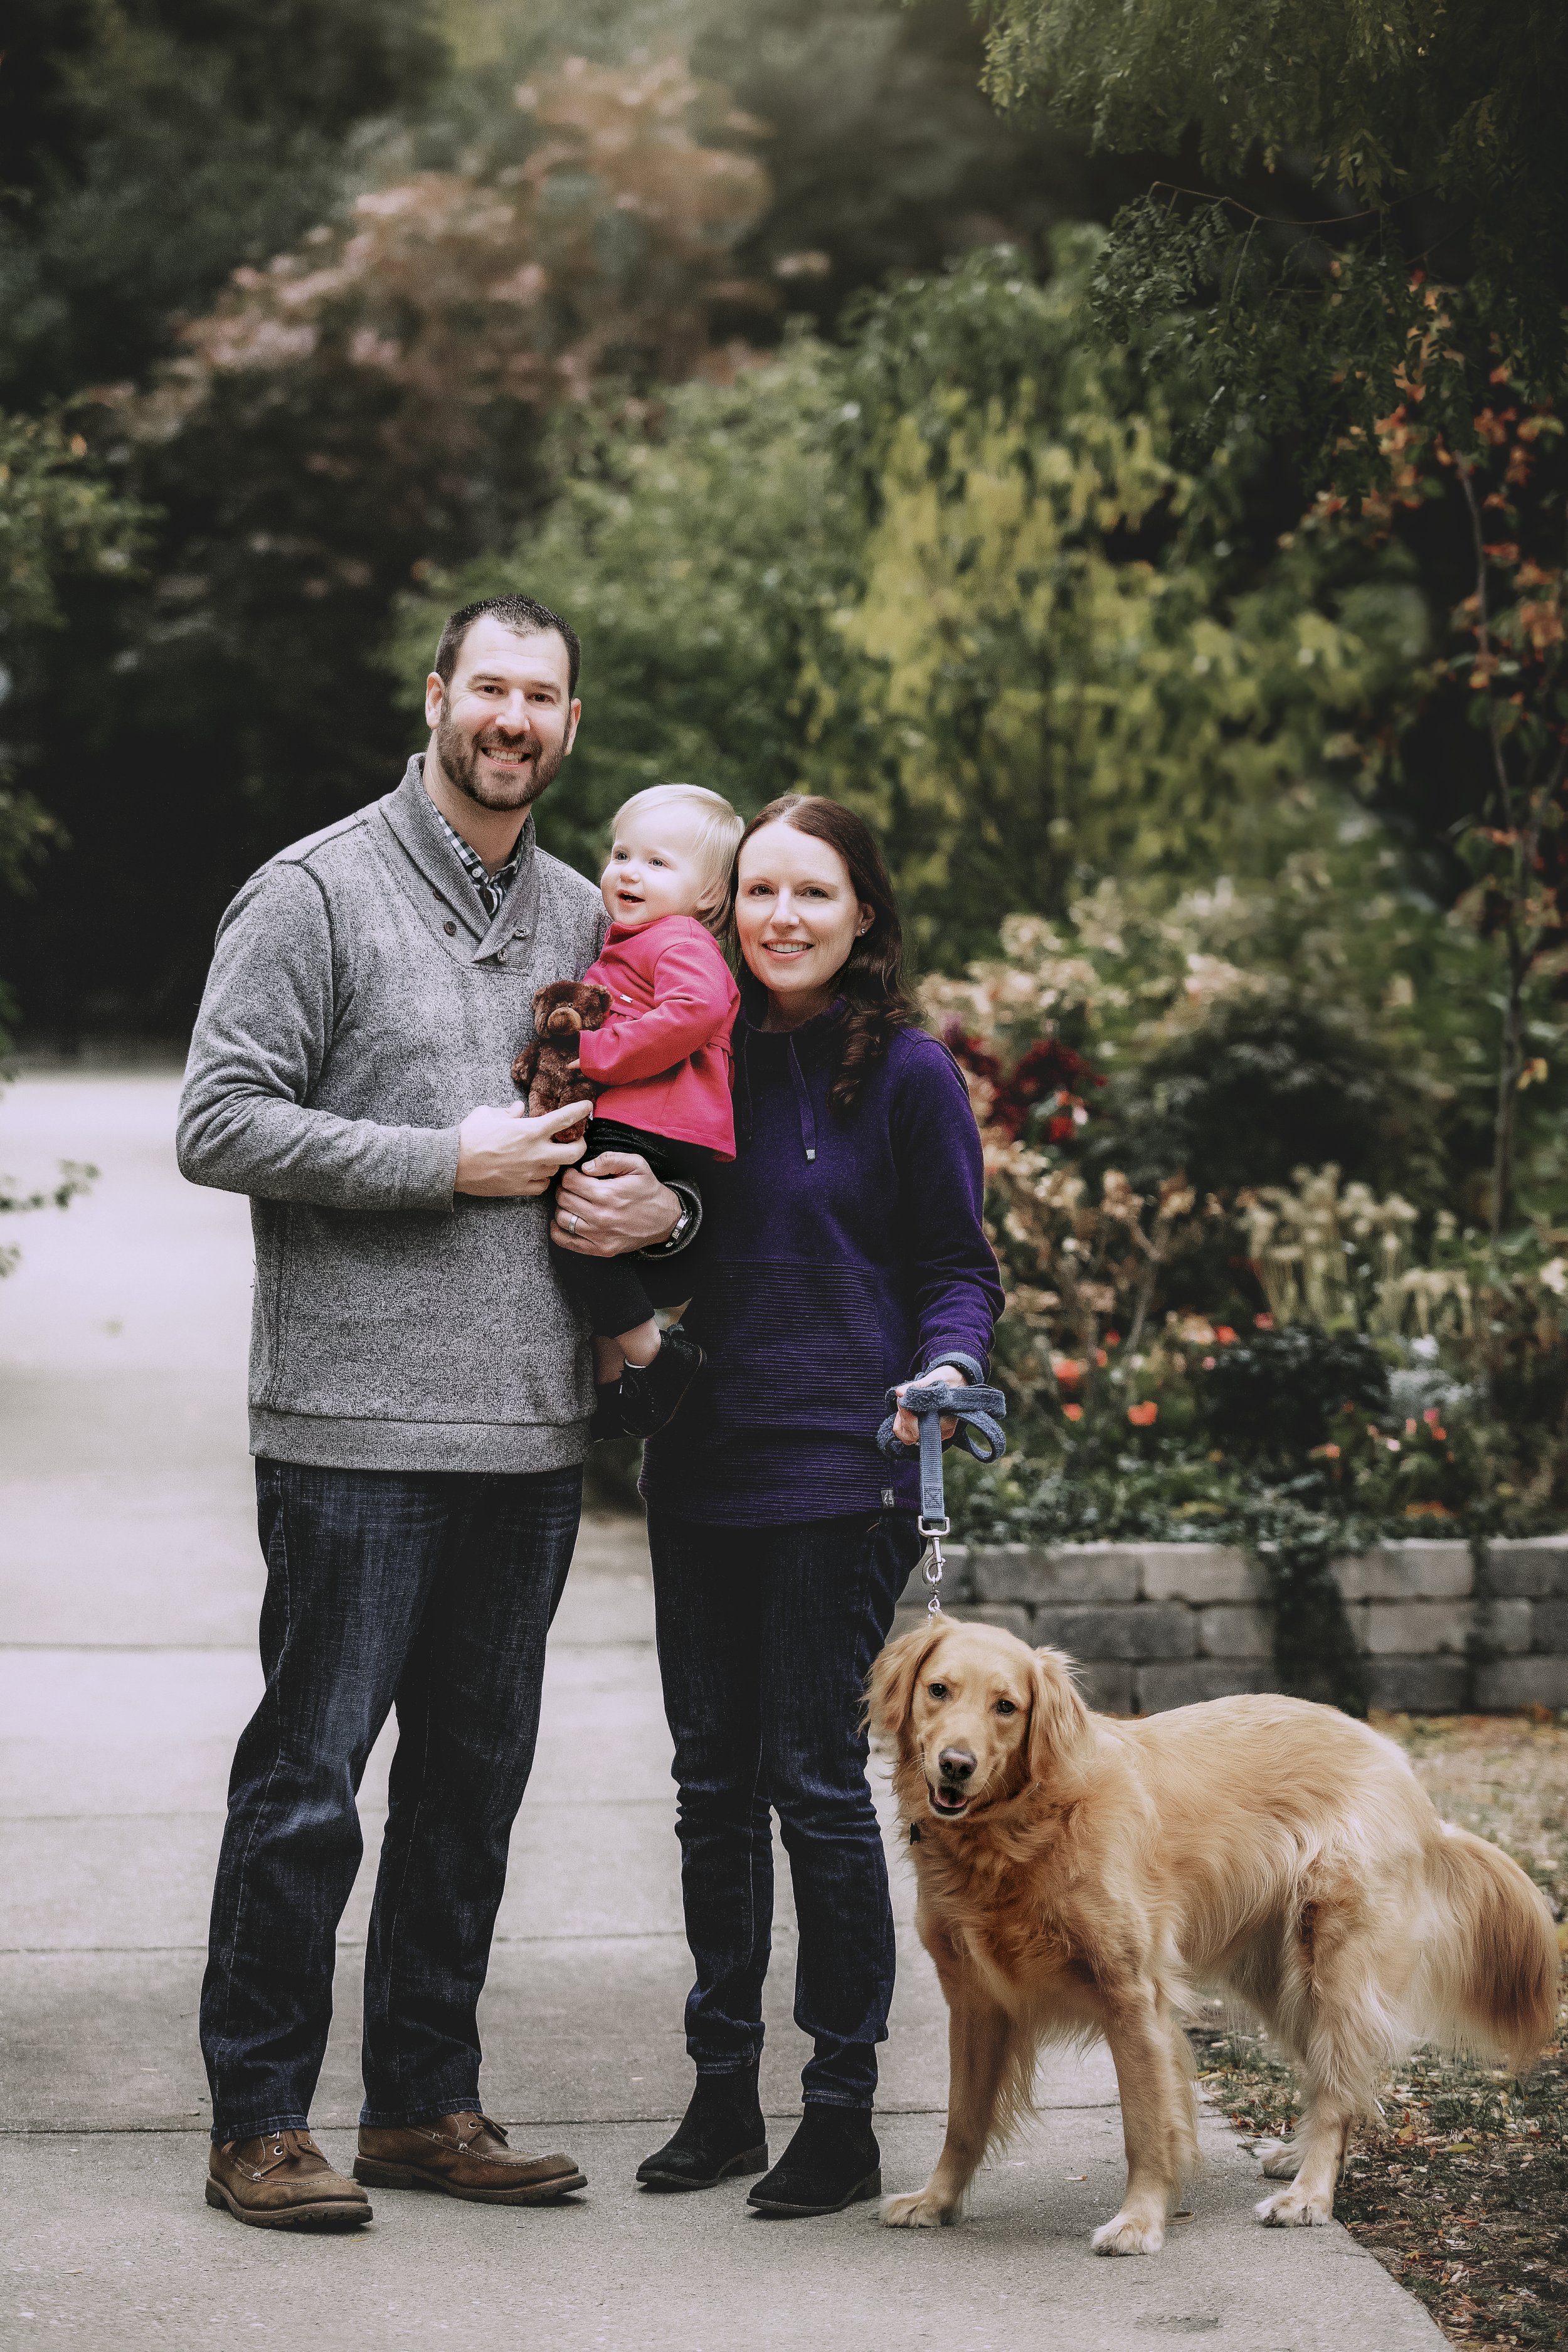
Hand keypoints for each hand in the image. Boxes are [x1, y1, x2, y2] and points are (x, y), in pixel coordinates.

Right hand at [454, 1100, 590, 1197]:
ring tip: (549, 1155)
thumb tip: (517, 1108)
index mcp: (529, 1130)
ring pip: (557, 1169)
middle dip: (580, 1145)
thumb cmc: (468, 1135)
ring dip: (556, 1161)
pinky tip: (537, 1172)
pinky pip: (543, 1185)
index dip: (580, 1110)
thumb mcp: (487, 1113)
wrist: (451, 1164)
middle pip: (575, 1152)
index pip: (565, 1118)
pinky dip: (543, 1179)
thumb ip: (508, 1111)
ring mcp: (529, 1172)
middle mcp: (535, 1152)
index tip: (587, 1106)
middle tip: (576, 1141)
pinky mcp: (520, 1188)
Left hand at [553, 1151, 681, 1256]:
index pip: (569, 1181)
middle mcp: (600, 1216)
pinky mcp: (600, 1249)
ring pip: (562, 1219)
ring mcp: (599, 1236)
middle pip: (563, 1199)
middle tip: (574, 1187)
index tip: (575, 1175)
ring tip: (573, 1203)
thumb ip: (609, 1159)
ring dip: (563, 1208)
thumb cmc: (649, 1191)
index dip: (569, 1174)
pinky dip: (558, 1230)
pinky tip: (566, 1221)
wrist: (666, 1220)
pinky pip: (566, 1241)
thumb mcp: (637, 1165)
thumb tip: (585, 1167)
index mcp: (607, 1194)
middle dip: (565, 1189)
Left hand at [892, 1364, 966, 1448]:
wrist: (957, 1381)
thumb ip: (918, 1385)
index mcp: (948, 1422)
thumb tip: (899, 1392)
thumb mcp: (936, 1378)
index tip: (903, 1398)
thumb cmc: (949, 1379)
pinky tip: (905, 1410)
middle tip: (903, 1398)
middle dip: (904, 1415)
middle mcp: (942, 1433)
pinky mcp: (926, 1433)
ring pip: (908, 1437)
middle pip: (913, 1434)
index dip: (908, 1415)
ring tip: (906, 1403)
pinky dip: (901, 1423)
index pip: (922, 1428)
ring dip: (902, 1420)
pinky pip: (907, 1435)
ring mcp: (934, 1435)